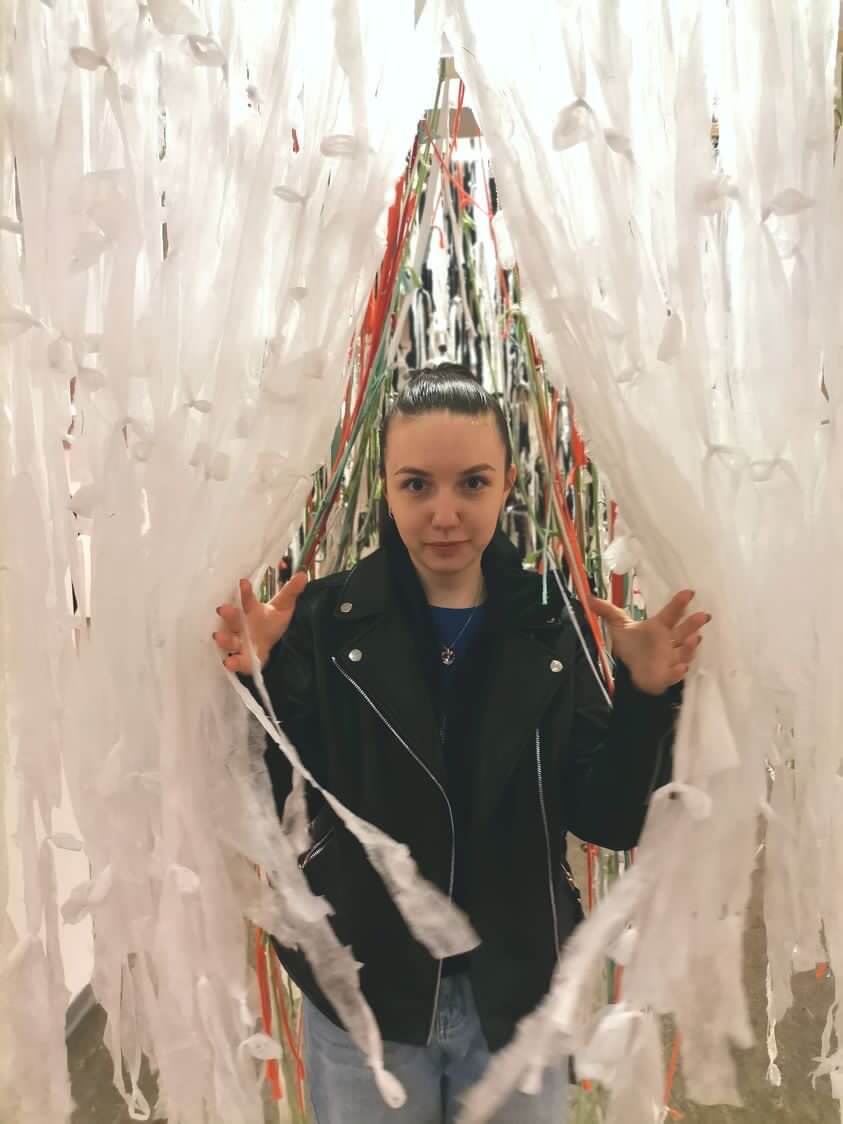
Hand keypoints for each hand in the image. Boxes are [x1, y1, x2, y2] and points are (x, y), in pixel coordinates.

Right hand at [213, 571, 307, 673]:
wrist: (270, 646)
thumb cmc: (270, 622)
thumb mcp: (283, 606)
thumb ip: (290, 591)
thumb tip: (302, 575)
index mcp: (251, 610)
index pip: (247, 599)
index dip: (245, 592)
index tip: (243, 582)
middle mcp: (241, 625)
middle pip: (233, 619)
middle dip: (228, 615)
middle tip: (222, 609)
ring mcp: (240, 642)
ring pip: (230, 640)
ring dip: (225, 639)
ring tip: (218, 636)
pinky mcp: (242, 659)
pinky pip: (237, 661)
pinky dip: (233, 663)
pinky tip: (229, 662)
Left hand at [589, 590, 709, 695]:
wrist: (630, 671)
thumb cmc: (631, 647)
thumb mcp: (619, 627)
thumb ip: (607, 611)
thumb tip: (588, 597)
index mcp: (659, 627)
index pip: (671, 613)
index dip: (679, 603)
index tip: (689, 592)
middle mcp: (669, 641)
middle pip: (684, 631)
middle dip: (694, 624)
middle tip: (704, 615)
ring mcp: (671, 658)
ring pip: (684, 651)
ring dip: (691, 646)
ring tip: (696, 638)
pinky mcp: (667, 674)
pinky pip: (676, 673)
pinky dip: (679, 671)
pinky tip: (681, 667)